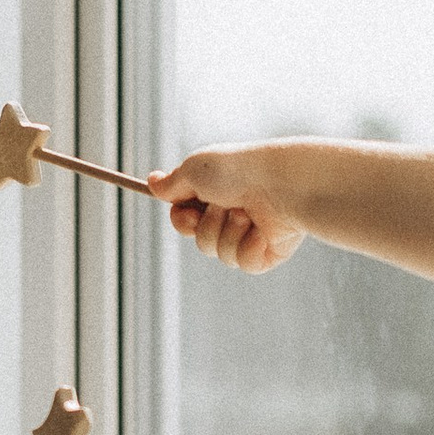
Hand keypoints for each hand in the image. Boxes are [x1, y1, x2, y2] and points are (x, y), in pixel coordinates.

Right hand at [147, 147, 308, 273]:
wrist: (280, 183)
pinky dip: (248, 246)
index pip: (186, 219)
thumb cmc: (238, 170)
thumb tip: (152, 182)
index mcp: (217, 194)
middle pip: (200, 241)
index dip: (182, 219)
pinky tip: (262, 231)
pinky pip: (244, 264)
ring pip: (219, 253)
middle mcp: (233, 215)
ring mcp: (251, 235)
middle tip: (222, 205)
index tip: (186, 210)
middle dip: (206, 225)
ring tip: (247, 214)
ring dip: (228, 232)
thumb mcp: (195, 170)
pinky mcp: (268, 253)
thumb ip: (172, 183)